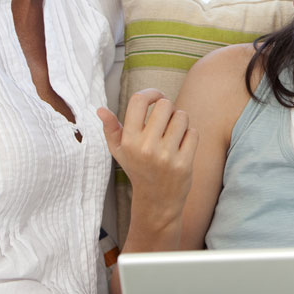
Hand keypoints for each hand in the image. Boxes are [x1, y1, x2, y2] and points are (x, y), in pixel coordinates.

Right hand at [98, 88, 197, 226]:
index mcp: (128, 140)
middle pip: (165, 104)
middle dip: (168, 109)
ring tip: (173, 134)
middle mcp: (146, 147)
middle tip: (165, 122)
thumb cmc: (138, 168)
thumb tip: (100, 109)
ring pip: (182, 116)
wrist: (156, 200)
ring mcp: (165, 156)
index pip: (139, 100)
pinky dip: (190, 136)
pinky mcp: (183, 164)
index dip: (151, 93)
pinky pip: (193, 133)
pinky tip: (181, 147)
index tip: (156, 98)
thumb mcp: (119, 150)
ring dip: (180, 122)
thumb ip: (110, 128)